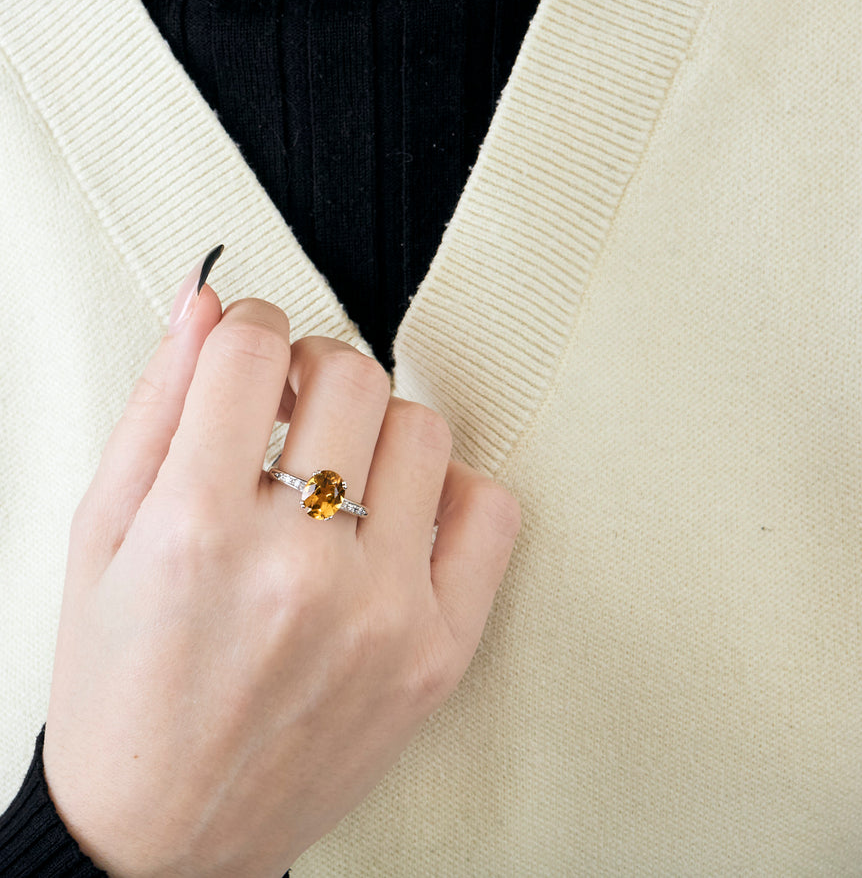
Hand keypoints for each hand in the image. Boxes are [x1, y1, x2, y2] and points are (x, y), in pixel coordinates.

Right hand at [42, 255, 520, 876]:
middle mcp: (300, 570)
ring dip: (378, 425)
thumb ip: (159, 405)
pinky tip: (404, 512)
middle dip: (315, 368)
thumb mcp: (103, 536)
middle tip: (294, 404)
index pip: (255, 351)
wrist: (168, 834)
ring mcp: (383, 612)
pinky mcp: (439, 651)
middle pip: (353, 375)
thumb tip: (208, 303)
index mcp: (197, 531)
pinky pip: (491, 511)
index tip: (252, 347)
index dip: (250, 325)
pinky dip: (452, 489)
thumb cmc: (123, 691)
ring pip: (424, 429)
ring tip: (342, 466)